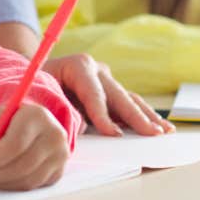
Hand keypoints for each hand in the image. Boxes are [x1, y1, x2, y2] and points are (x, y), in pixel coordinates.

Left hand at [0, 104, 68, 190]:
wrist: (27, 126)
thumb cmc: (5, 123)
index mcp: (36, 115)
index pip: (17, 142)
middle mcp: (54, 134)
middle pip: (24, 164)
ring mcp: (59, 155)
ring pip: (29, 178)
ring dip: (4, 182)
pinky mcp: (58, 172)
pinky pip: (34, 186)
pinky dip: (14, 186)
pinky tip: (2, 179)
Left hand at [44, 53, 173, 136]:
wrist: (35, 76)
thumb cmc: (37, 84)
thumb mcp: (40, 90)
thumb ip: (59, 106)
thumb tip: (81, 126)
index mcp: (77, 65)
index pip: (93, 91)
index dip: (102, 114)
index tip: (113, 135)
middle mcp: (97, 70)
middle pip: (118, 94)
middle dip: (135, 116)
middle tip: (151, 134)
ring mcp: (107, 81)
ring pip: (130, 99)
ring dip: (147, 116)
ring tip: (164, 131)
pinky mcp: (111, 94)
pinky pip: (130, 105)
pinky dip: (144, 117)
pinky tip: (161, 128)